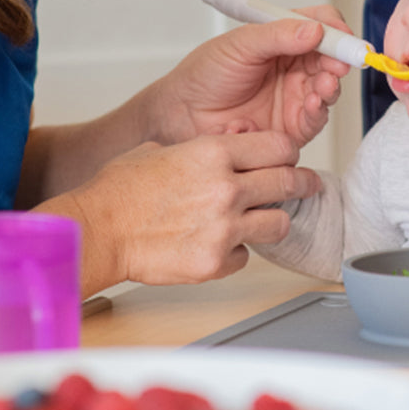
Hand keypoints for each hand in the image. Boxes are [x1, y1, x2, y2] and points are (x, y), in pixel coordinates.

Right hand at [70, 131, 319, 285]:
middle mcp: (226, 188)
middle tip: (309, 185)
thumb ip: (200, 152)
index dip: (287, 152)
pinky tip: (217, 244)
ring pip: (279, 224)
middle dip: (303, 183)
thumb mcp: (162, 149)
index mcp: (213, 153)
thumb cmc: (120, 190)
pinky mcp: (215, 262)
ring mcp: (224, 228)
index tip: (288, 158)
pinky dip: (237, 252)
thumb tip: (221, 153)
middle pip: (289, 182)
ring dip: (273, 221)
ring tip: (262, 221)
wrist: (99, 230)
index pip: (279, 147)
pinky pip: (245, 256)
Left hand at [152, 7, 350, 147]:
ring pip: (328, 88)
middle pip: (332, 57)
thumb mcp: (240, 45)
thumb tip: (314, 30)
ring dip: (331, 86)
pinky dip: (319, 111)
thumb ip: (277, 36)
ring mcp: (295, 96)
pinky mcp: (292, 126)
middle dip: (340, 60)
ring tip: (324, 84)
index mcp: (284, 38)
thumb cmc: (205, 74)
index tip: (342, 35)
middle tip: (338, 64)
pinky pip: (315, 119)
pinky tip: (313, 103)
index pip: (321, 25)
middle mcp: (295, 66)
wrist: (182, 113)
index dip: (335, 29)